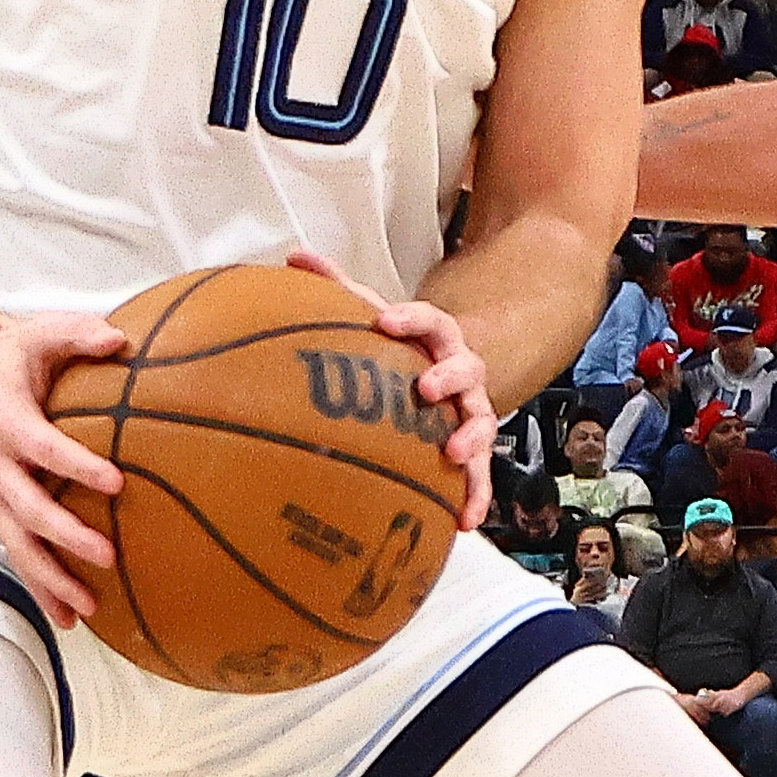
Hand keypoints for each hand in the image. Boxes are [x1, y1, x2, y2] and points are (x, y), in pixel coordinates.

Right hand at [0, 301, 133, 622]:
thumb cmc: (16, 353)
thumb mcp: (42, 330)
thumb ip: (80, 333)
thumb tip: (121, 340)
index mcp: (5, 419)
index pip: (42, 447)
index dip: (75, 465)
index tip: (115, 482)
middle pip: (26, 508)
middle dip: (65, 536)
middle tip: (108, 555)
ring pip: (17, 544)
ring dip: (50, 579)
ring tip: (87, 607)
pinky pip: (18, 553)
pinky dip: (41, 587)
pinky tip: (71, 618)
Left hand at [286, 248, 493, 529]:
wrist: (438, 379)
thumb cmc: (395, 349)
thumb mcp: (370, 317)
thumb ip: (337, 288)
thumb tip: (295, 255)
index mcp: (434, 340)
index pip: (431, 321)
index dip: (412, 319)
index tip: (388, 321)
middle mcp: (458, 373)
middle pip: (465, 368)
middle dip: (448, 376)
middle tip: (426, 387)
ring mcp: (468, 413)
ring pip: (481, 422)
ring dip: (471, 437)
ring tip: (452, 454)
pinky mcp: (471, 453)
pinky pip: (481, 476)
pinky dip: (476, 496)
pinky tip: (466, 521)